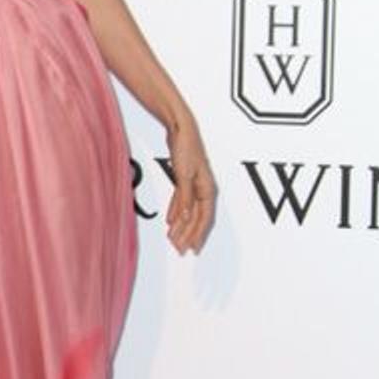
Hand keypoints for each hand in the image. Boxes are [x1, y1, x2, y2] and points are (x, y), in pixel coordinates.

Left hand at [165, 115, 215, 254]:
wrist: (180, 129)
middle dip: (188, 235)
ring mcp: (195, 184)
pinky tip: (171, 221)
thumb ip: (184, 198)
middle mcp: (203, 189)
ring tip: (173, 238)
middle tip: (179, 249)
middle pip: (196, 218)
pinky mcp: (185, 179)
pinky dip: (176, 212)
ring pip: (189, 211)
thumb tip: (185, 219)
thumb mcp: (184, 176)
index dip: (197, 235)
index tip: (191, 248)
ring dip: (181, 226)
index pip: (203, 218)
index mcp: (207, 189)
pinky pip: (182, 202)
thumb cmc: (187, 147)